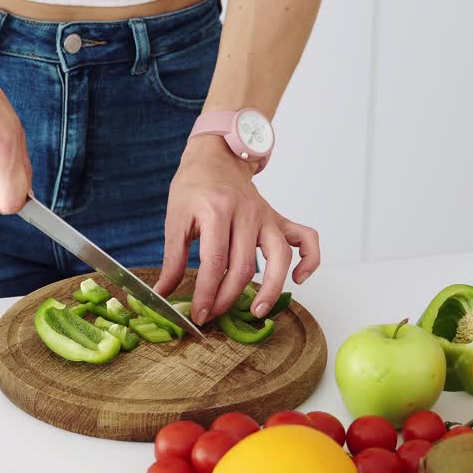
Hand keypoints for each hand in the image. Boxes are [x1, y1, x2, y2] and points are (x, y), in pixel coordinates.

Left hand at [154, 136, 319, 324]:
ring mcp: (266, 216)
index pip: (215, 263)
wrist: (215, 157)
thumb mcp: (175, 220)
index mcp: (216, 211)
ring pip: (279, 257)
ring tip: (258, 311)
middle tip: (214, 315)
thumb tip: (162, 293)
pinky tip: (299, 279)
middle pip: (244, 266)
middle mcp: (246, 213)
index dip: (207, 293)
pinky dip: (310, 259)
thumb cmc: (193, 188)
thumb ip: (172, 259)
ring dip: (272, 288)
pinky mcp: (279, 218)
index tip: (199, 314)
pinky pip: (306, 238)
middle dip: (228, 298)